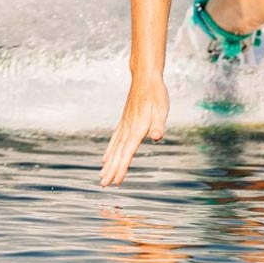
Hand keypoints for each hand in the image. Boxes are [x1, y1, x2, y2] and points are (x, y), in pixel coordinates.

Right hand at [99, 72, 169, 186]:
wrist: (145, 78)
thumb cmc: (156, 93)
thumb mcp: (162, 108)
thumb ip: (158, 124)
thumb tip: (157, 137)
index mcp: (137, 129)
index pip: (127, 153)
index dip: (122, 168)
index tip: (116, 182)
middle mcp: (128, 129)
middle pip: (118, 153)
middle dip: (111, 170)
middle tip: (103, 185)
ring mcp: (124, 125)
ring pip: (114, 148)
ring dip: (108, 163)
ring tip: (102, 175)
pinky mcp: (125, 121)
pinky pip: (115, 139)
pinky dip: (110, 150)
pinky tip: (106, 157)